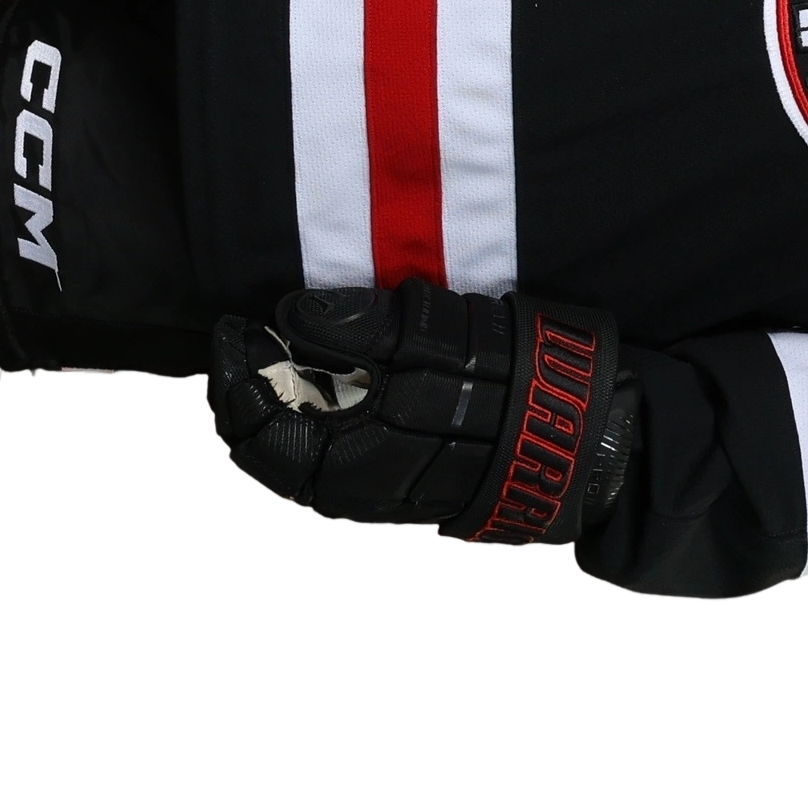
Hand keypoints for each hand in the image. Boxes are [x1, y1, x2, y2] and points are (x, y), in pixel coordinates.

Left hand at [205, 279, 634, 544]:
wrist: (574, 439)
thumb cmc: (506, 384)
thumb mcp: (433, 340)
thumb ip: (357, 328)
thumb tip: (293, 314)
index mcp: (347, 463)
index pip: (257, 431)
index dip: (234, 378)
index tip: (233, 327)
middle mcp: (349, 489)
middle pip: (267, 448)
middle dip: (249, 390)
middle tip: (246, 338)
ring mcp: (372, 492)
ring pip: (296, 456)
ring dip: (277, 407)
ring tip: (276, 356)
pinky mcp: (396, 486)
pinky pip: (330, 460)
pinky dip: (311, 423)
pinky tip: (319, 386)